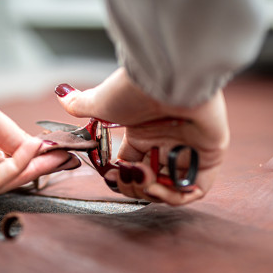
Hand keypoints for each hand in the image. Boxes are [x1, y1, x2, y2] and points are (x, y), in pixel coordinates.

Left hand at [0, 64, 73, 193]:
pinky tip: (31, 150)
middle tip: (67, 159)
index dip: (33, 158)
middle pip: (7, 174)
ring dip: (33, 168)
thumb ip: (12, 137)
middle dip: (39, 167)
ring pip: (3, 180)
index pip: (5, 160)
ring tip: (56, 156)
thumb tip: (37, 148)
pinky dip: (15, 166)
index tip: (59, 152)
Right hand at [56, 68, 228, 204]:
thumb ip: (81, 104)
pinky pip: (197, 187)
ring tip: (146, 181)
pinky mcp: (210, 154)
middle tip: (130, 178)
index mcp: (143, 132)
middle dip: (136, 188)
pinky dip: (177, 195)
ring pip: (173, 188)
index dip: (121, 178)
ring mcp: (188, 147)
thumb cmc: (135, 88)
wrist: (167, 78)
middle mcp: (166, 141)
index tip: (111, 177)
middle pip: (152, 180)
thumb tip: (61, 93)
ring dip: (154, 193)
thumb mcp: (101, 102)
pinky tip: (161, 187)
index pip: (132, 166)